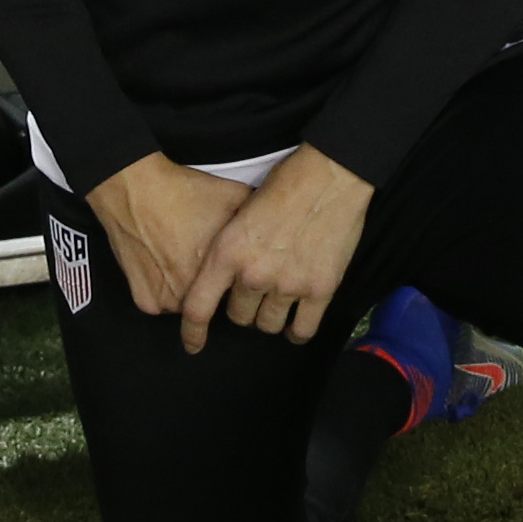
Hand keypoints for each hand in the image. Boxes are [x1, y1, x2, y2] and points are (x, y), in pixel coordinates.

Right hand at [87, 156, 250, 323]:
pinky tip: (161, 262)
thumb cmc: (184, 192)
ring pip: (188, 305)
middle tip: (201, 256)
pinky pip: (161, 304)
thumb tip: (278, 228)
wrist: (134, 187)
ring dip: (188, 290)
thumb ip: (258, 220)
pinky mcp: (145, 302)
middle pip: (215, 303)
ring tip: (180, 257)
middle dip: (214, 287)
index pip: (242, 294)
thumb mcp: (233, 197)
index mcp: (222, 275)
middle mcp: (197, 296)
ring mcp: (168, 303)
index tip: (235, 268)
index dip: (240, 280)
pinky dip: (163, 289)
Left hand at [178, 147, 372, 354]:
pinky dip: (296, 332)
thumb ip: (229, 249)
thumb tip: (223, 277)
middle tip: (254, 291)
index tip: (192, 345)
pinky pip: (302, 330)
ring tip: (276, 301)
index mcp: (227, 252)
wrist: (329, 177)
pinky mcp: (320, 290)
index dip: (192, 332)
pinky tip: (295, 324)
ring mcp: (288, 285)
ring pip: (268, 325)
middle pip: (238, 317)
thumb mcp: (239, 212)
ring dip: (269, 317)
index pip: (199, 307)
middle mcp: (253, 275)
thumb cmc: (283, 186)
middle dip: (243, 307)